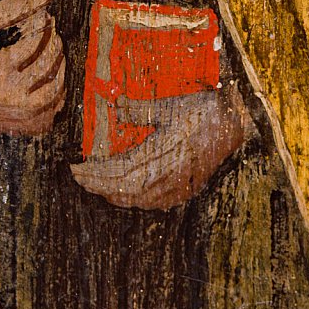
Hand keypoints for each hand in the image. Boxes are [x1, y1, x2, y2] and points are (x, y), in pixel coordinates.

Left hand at [70, 85, 251, 209]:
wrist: (233, 123)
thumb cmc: (200, 112)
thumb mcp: (166, 106)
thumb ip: (138, 110)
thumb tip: (115, 108)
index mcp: (157, 158)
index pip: (115, 173)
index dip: (92, 174)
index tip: (74, 169)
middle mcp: (165, 180)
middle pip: (121, 190)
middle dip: (97, 184)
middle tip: (80, 177)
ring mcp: (176, 189)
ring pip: (135, 200)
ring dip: (113, 193)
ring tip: (97, 183)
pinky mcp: (185, 191)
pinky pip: (152, 202)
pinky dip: (133, 198)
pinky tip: (126, 190)